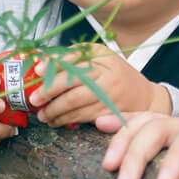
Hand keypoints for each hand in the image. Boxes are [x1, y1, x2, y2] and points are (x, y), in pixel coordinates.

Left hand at [28, 45, 169, 127]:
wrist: (145, 97)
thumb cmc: (115, 74)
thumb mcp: (99, 57)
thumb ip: (73, 56)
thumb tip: (43, 61)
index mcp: (102, 56)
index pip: (74, 57)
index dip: (53, 64)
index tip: (37, 71)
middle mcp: (106, 74)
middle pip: (72, 82)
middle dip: (49, 91)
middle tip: (33, 100)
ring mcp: (109, 95)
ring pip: (75, 103)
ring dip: (55, 111)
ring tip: (42, 115)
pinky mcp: (109, 113)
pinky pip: (83, 117)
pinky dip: (67, 120)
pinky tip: (56, 121)